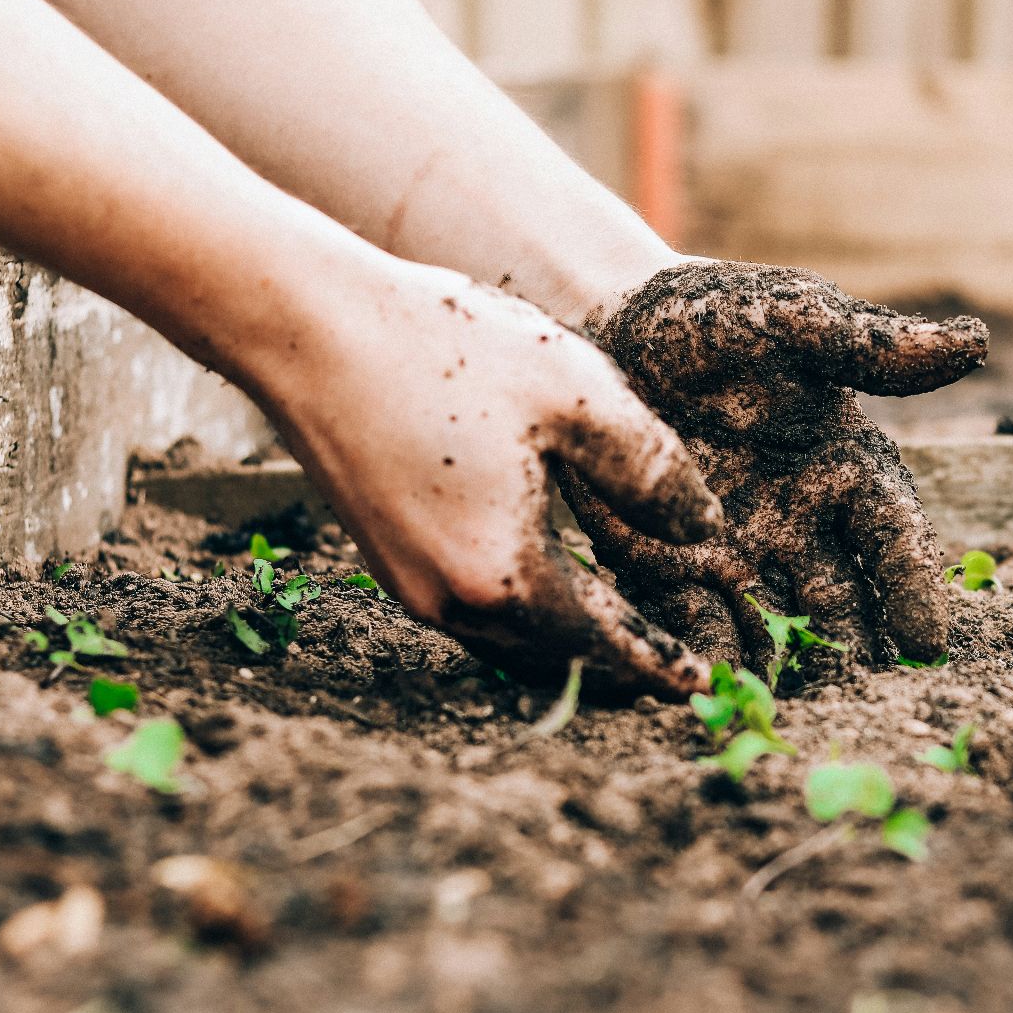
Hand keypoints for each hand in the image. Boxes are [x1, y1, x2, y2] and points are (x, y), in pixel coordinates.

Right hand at [245, 261, 722, 695]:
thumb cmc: (446, 348)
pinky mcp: (386, 557)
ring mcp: (409, 585)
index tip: (701, 686)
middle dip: (618, 667)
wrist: (307, 326)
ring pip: (511, 641)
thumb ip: (653, 471)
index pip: (605, 644)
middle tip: (674, 670)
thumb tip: (704, 530)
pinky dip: (526, 613)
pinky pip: (474, 611)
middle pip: (556, 658)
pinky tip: (551, 584)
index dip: (659, 664)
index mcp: (505, 574)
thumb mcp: (578, 395)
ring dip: (570, 644)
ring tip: (624, 634)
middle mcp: (451, 601)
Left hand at [559, 261, 987, 671]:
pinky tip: (708, 690)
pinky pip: (693, 623)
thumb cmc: (716, 317)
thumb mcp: (791, 318)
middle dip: (853, 652)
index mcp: (847, 469)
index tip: (927, 642)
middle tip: (863, 701)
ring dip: (784, 670)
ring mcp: (738, 555)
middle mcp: (802, 525)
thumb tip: (974, 343)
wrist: (611, 325)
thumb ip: (869, 344)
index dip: (913, 587)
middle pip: (841, 602)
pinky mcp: (670, 569)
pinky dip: (705, 657)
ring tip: (790, 714)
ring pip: (774, 627)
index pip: (893, 537)